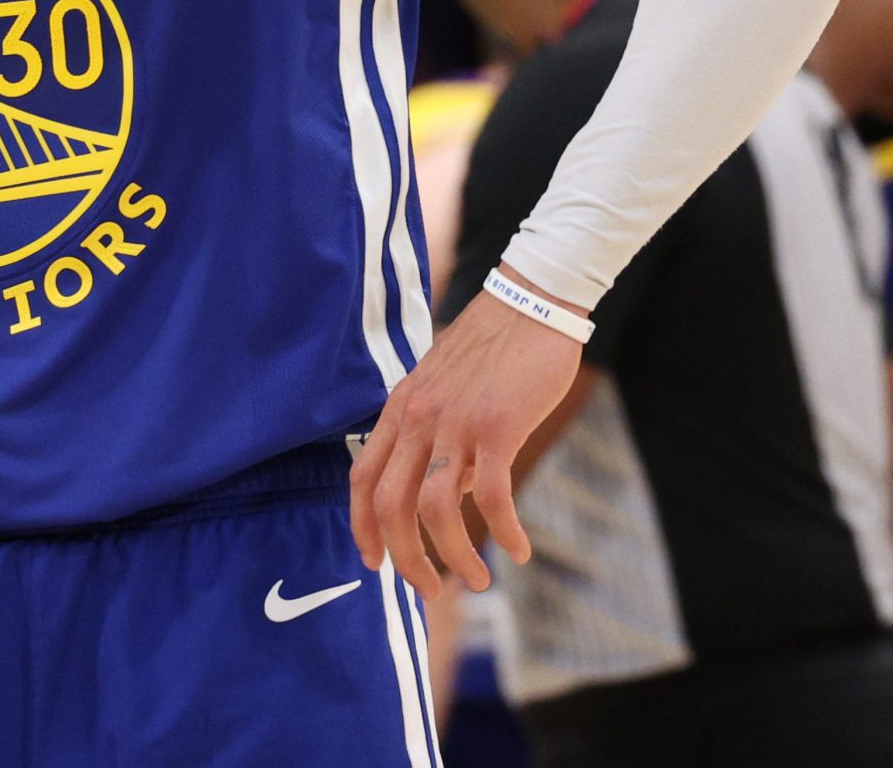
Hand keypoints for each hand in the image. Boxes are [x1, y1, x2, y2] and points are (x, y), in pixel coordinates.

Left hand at [350, 266, 583, 596]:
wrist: (531, 301)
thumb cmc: (494, 347)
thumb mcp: (446, 388)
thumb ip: (437, 435)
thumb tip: (454, 494)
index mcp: (400, 409)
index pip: (362, 478)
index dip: (362, 527)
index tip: (374, 562)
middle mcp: (418, 418)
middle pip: (390, 505)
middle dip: (405, 559)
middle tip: (430, 591)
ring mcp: (455, 423)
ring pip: (435, 510)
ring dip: (454, 557)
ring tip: (479, 580)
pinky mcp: (497, 427)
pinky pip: (492, 497)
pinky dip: (504, 532)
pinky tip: (520, 551)